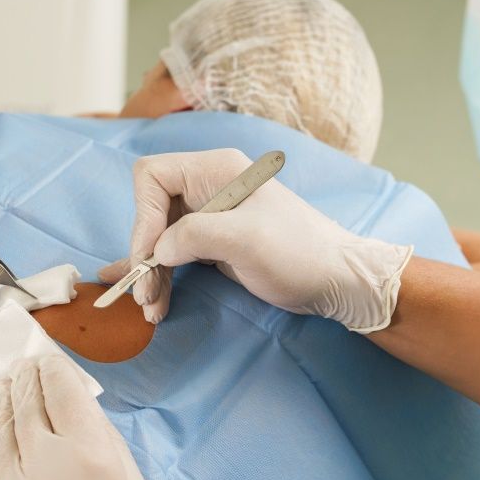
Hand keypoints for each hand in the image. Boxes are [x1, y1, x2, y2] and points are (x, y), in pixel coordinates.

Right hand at [99, 148, 412, 332]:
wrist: (337, 282)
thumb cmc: (299, 253)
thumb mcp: (246, 240)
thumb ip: (194, 235)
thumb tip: (158, 249)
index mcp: (215, 170)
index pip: (153, 177)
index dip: (143, 216)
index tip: (150, 256)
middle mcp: (207, 187)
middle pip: (151, 211)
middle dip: (143, 253)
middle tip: (144, 294)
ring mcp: (209, 216)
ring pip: (159, 239)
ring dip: (151, 273)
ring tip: (151, 308)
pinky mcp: (212, 243)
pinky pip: (173, 256)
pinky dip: (163, 277)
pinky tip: (156, 301)